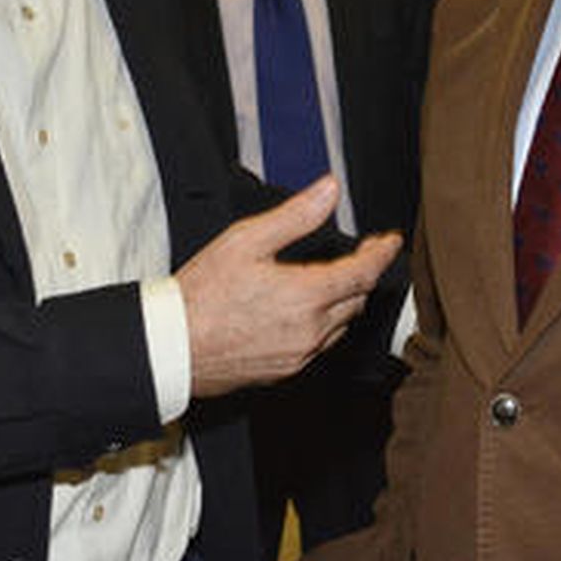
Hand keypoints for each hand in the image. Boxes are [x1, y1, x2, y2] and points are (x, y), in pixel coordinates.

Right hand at [179, 176, 399, 396]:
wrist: (172, 347)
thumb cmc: (201, 295)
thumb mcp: (246, 240)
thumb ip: (296, 215)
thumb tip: (329, 190)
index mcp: (306, 296)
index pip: (364, 273)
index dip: (381, 253)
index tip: (388, 240)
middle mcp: (310, 330)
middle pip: (357, 299)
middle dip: (363, 274)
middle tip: (361, 253)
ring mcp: (300, 355)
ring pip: (342, 325)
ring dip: (346, 300)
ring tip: (336, 279)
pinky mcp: (286, 370)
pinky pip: (321, 345)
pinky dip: (325, 323)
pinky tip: (308, 310)